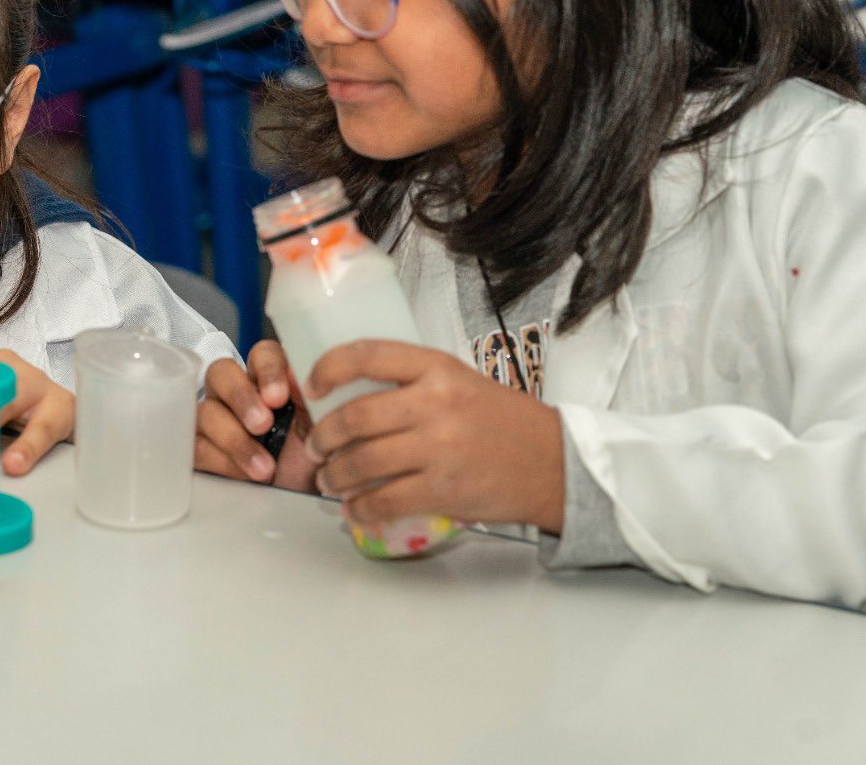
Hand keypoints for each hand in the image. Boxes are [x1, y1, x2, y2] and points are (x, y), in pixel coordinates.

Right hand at [195, 340, 318, 490]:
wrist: (303, 499)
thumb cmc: (311, 458)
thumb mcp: (320, 430)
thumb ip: (311, 403)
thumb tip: (298, 378)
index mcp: (271, 379)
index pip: (262, 354)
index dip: (267, 371)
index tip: (279, 398)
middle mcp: (237, 392)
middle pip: (221, 371)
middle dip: (240, 397)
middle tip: (262, 425)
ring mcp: (214, 418)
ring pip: (206, 411)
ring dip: (235, 439)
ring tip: (265, 468)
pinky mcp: (201, 448)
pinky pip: (196, 446)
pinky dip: (222, 461)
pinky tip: (245, 475)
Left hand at [304, 340, 565, 531]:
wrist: (554, 463)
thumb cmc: (502, 420)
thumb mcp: (459, 381)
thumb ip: (412, 383)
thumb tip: (350, 396)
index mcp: (437, 368)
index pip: (367, 355)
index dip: (328, 368)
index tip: (311, 386)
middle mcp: (435, 403)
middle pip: (355, 417)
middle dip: (323, 437)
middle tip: (315, 449)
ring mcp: (439, 448)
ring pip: (363, 462)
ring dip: (334, 476)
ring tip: (328, 481)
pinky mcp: (444, 489)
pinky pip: (385, 501)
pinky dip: (360, 509)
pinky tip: (353, 510)